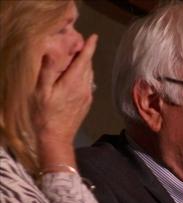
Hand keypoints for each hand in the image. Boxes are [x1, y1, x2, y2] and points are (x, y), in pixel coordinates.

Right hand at [32, 34, 97, 168]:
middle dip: (86, 53)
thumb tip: (55, 52)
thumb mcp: (41, 92)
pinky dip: (84, 75)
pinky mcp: (86, 103)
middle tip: (80, 43)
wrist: (56, 138)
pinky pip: (88, 83)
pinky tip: (76, 76)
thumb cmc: (45, 115)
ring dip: (86, 64)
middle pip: (88, 66)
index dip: (90, 47)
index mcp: (73, 82)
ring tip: (78, 57)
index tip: (94, 36)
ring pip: (89, 75)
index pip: (85, 60)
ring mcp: (87, 96)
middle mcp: (84, 87)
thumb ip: (49, 71)